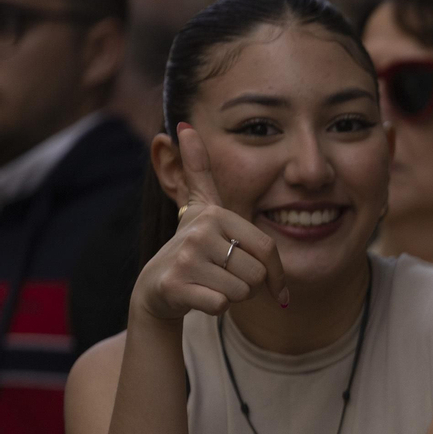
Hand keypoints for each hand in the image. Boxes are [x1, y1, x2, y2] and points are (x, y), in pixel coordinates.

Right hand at [132, 123, 288, 321]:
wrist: (156, 288)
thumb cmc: (192, 249)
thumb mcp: (199, 207)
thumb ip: (197, 169)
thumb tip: (185, 127)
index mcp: (213, 214)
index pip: (268, 249)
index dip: (276, 274)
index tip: (275, 287)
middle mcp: (197, 231)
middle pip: (256, 273)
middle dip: (247, 285)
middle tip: (222, 277)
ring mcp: (185, 258)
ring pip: (241, 290)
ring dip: (232, 296)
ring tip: (210, 284)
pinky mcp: (175, 286)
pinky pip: (222, 304)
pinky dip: (215, 306)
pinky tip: (199, 297)